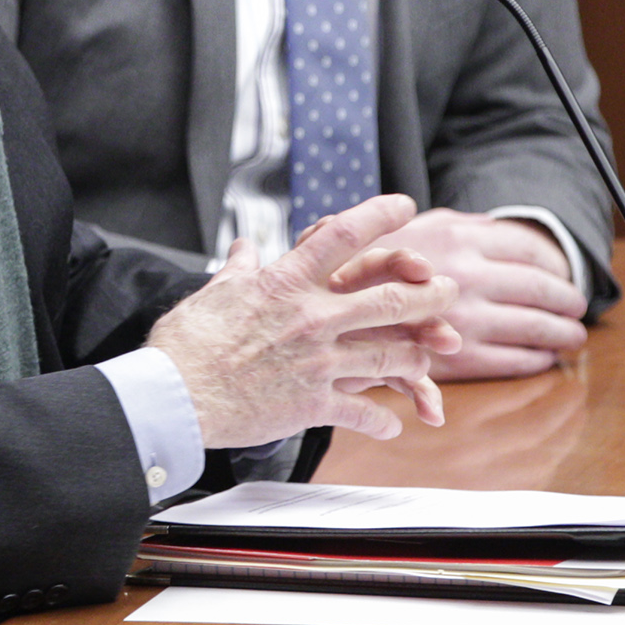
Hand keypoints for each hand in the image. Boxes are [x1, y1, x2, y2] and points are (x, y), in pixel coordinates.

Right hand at [146, 194, 461, 447]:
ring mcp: (316, 361)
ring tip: (435, 353)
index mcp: (284, 283)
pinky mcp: (313, 403)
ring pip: (389, 354)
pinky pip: (363, 410)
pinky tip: (392, 422)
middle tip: (449, 290)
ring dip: (419, 354)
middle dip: (428, 295)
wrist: (175, 396)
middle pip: (389, 299)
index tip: (403, 203)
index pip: (341, 236)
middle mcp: (310, 317)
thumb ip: (238, 269)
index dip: (378, 216)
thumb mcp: (213, 293)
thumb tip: (244, 247)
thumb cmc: (187, 343)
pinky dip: (382, 418)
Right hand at [372, 209, 587, 380]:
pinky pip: (511, 360)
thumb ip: (461, 226)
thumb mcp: (417, 228)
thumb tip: (503, 227)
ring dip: (562, 333)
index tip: (566, 272)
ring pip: (534, 327)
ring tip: (573, 336)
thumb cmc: (368, 265)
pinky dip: (534, 360)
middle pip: (540, 288)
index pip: (529, 248)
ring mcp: (460, 318)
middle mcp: (463, 275)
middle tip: (578, 306)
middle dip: (568, 300)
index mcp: (456, 237)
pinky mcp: (455, 358)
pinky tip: (542, 358)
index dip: (558, 263)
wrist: (322, 311)